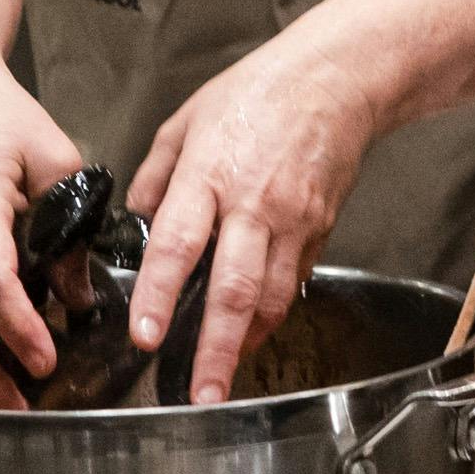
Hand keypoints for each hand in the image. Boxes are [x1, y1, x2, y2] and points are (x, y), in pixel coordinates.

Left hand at [125, 25, 386, 405]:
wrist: (337, 79)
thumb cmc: (257, 91)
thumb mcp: (185, 121)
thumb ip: (156, 176)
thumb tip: (137, 222)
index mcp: (210, 173)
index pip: (179, 244)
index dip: (160, 294)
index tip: (145, 335)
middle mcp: (253, 204)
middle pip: (233, 289)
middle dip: (214, 348)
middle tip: (199, 394)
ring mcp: (292, 221)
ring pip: (269, 297)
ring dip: (245, 344)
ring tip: (222, 382)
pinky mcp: (319, 229)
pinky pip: (292, 282)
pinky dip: (270, 314)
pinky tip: (250, 334)